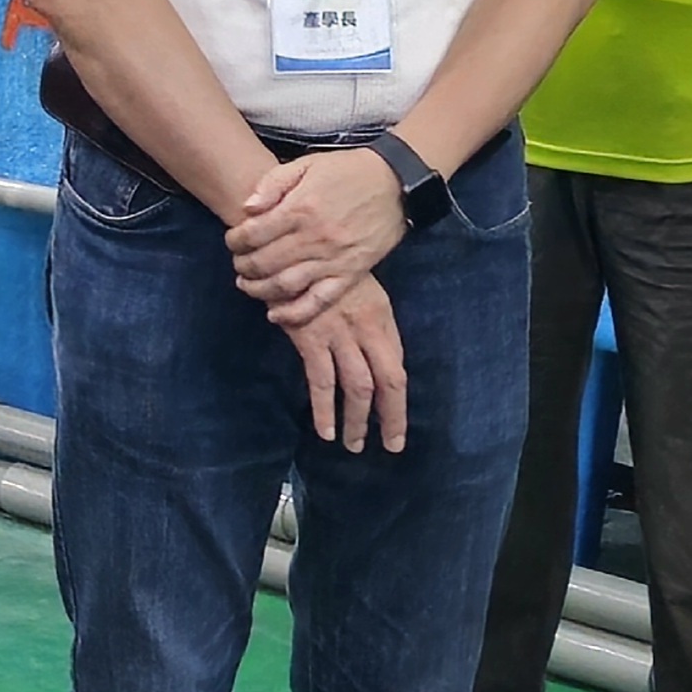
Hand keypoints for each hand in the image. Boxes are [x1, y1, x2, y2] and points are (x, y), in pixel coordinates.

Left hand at [226, 145, 404, 321]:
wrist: (395, 183)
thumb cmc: (347, 171)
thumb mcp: (306, 165)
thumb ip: (272, 184)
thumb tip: (247, 209)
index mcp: (300, 208)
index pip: (253, 234)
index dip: (235, 240)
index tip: (233, 240)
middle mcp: (314, 237)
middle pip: (264, 263)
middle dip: (242, 265)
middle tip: (238, 263)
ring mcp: (333, 259)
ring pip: (285, 285)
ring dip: (259, 290)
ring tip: (248, 284)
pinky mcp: (350, 274)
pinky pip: (319, 301)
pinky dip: (295, 313)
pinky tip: (275, 314)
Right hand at [286, 267, 409, 453]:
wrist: (292, 245)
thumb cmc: (322, 266)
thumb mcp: (356, 288)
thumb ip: (367, 322)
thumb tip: (371, 355)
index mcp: (381, 316)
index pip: (398, 366)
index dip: (399, 401)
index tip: (397, 425)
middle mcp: (367, 328)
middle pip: (388, 381)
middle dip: (391, 418)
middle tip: (390, 446)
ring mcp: (339, 334)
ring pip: (358, 387)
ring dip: (357, 421)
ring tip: (353, 445)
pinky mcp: (310, 338)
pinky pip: (321, 382)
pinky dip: (324, 409)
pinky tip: (326, 431)